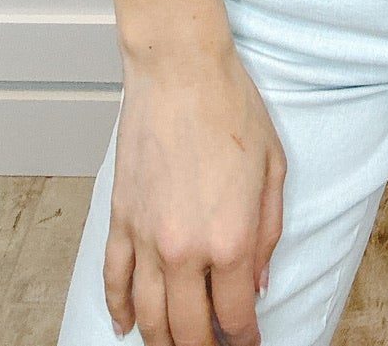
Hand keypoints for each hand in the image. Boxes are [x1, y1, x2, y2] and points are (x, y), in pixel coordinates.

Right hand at [105, 46, 286, 344]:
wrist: (180, 69)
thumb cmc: (230, 107)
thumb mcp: (273, 169)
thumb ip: (268, 234)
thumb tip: (257, 283)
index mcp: (231, 239)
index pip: (235, 316)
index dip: (244, 339)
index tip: (248, 342)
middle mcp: (185, 249)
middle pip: (189, 329)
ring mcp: (147, 237)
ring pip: (149, 316)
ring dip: (163, 340)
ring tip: (177, 345)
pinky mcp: (121, 218)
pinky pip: (114, 279)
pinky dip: (119, 308)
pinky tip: (127, 325)